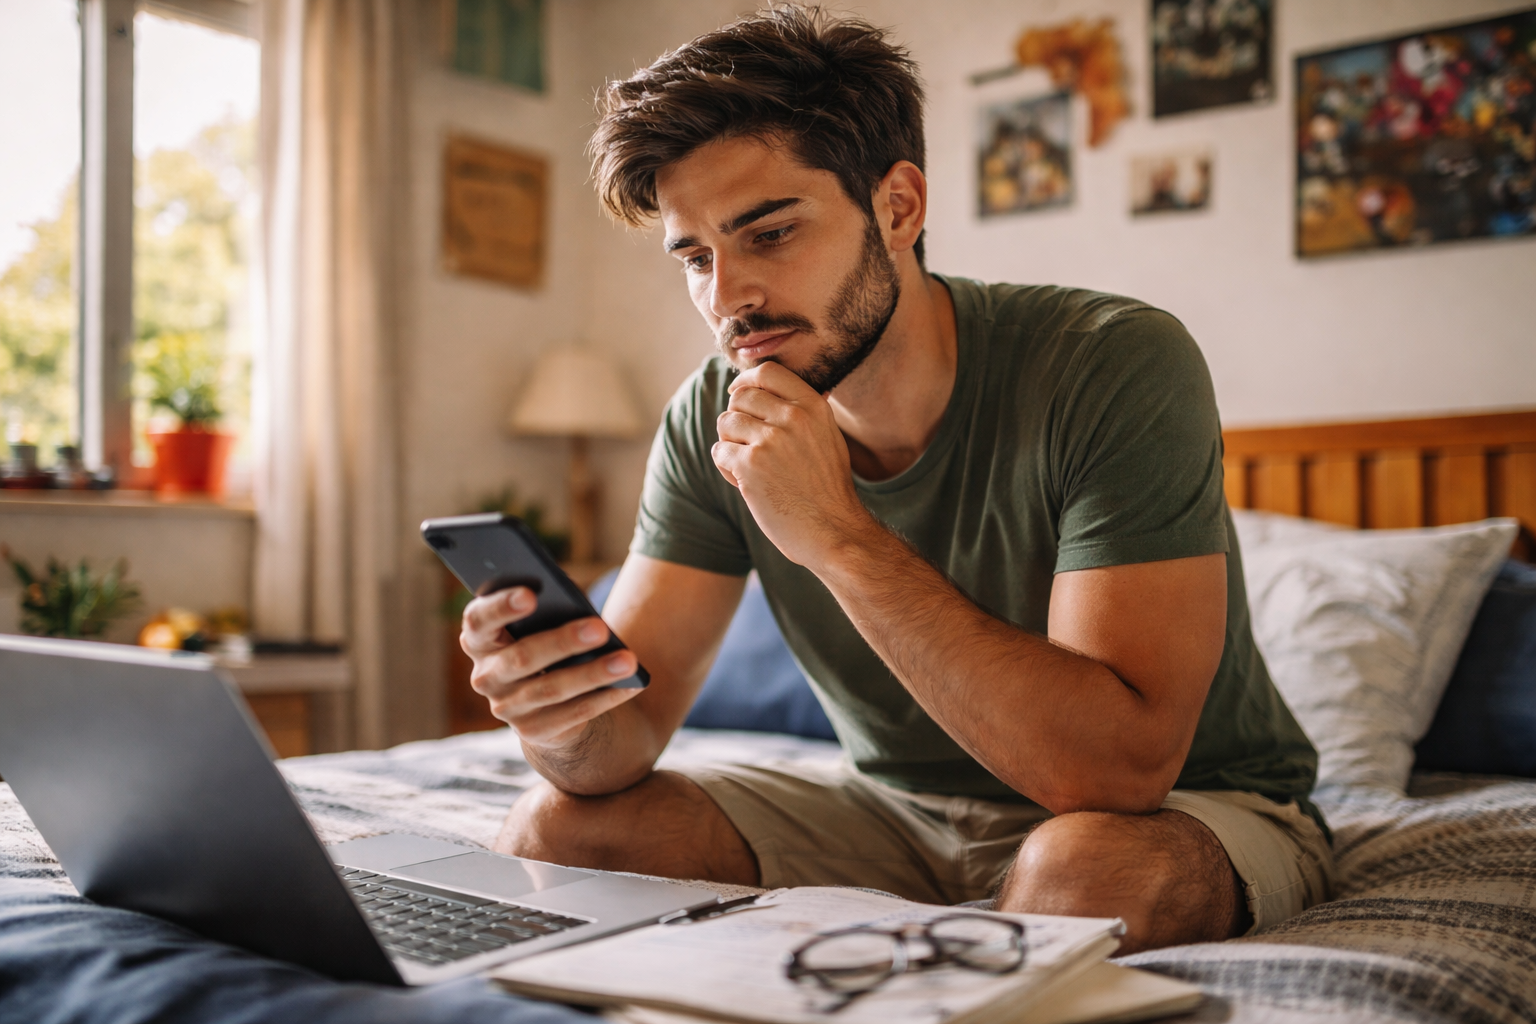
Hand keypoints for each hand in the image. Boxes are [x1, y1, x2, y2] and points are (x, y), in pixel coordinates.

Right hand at [459, 587, 641, 752]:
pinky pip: (572, 714)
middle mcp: (485, 676)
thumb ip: (548, 610)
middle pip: (522, 657)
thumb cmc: (544, 639)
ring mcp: (506, 708)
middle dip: (563, 642)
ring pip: (551, 689)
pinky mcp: (532, 732)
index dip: (501, 607)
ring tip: (628, 660)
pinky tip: (630, 685)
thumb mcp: (540, 623)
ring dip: (593, 674)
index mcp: (479, 639)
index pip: (478, 620)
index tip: (531, 595)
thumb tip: (579, 609)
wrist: (545, 698)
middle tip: (600, 628)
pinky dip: (604, 698)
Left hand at [711, 361, 874, 566]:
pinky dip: (727, 468)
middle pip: (740, 397)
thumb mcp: (829, 438)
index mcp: (813, 406)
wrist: (834, 531)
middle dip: (736, 419)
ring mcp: (771, 441)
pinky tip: (747, 483)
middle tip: (747, 445)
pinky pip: (720, 451)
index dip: (745, 380)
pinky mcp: (750, 466)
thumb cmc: (828, 490)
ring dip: (730, 444)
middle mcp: (793, 417)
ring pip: (725, 423)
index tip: (737, 393)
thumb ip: (805, 411)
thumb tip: (773, 384)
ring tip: (750, 467)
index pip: (767, 372)